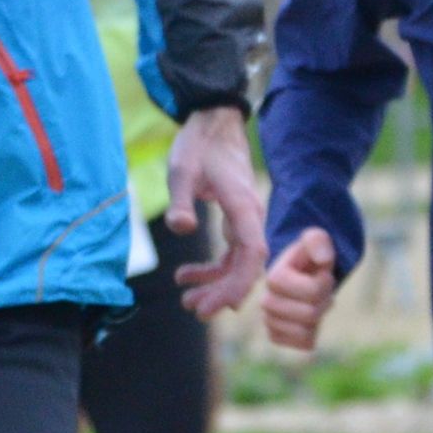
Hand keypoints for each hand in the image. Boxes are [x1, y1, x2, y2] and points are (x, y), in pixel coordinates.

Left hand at [163, 105, 267, 318]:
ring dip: (216, 284)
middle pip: (246, 265)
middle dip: (223, 292)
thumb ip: (181, 200)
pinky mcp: (235, 219)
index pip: (252, 253)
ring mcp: (244, 219)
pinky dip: (212, 269)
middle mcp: (250, 216)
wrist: (213, 122)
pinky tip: (186, 276)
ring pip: (238, 263)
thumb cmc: (199, 145)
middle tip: (194, 309)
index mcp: (243, 206)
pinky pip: (230, 253)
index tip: (221, 305)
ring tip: (187, 299)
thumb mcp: (181, 170)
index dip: (241, 282)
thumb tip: (182, 229)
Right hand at [260, 227, 340, 353]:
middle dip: (323, 301)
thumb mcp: (316, 241)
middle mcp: (266, 302)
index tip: (323, 273)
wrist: (300, 274)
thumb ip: (318, 241)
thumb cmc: (309, 258)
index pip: (311, 291)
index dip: (324, 284)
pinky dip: (312, 333)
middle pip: (310, 314)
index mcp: (274, 278)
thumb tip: (323, 259)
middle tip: (321, 289)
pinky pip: (303, 344)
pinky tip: (309, 320)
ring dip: (318, 316)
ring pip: (306, 331)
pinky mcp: (277, 336)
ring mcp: (270, 321)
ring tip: (315, 302)